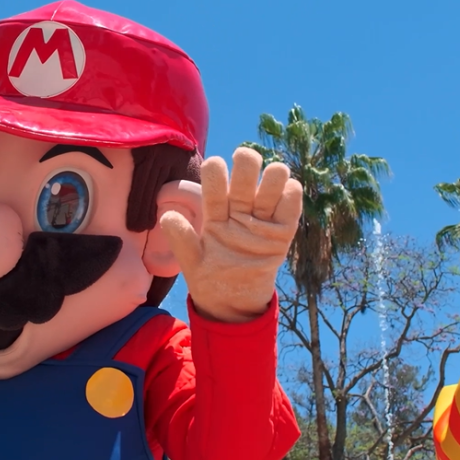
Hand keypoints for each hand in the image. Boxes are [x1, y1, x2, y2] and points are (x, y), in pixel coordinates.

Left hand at [161, 147, 302, 322]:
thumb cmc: (209, 277)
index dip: (215, 172)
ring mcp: (262, 218)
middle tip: (246, 158)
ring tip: (273, 174)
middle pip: (245, 175)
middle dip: (247, 163)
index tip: (215, 165)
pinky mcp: (282, 231)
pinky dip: (291, 194)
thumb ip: (182, 240)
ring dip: (273, 174)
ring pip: (271, 184)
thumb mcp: (193, 262)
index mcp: (215, 212)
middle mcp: (239, 209)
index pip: (214, 184)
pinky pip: (290, 207)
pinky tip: (288, 191)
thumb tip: (167, 216)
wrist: (234, 301)